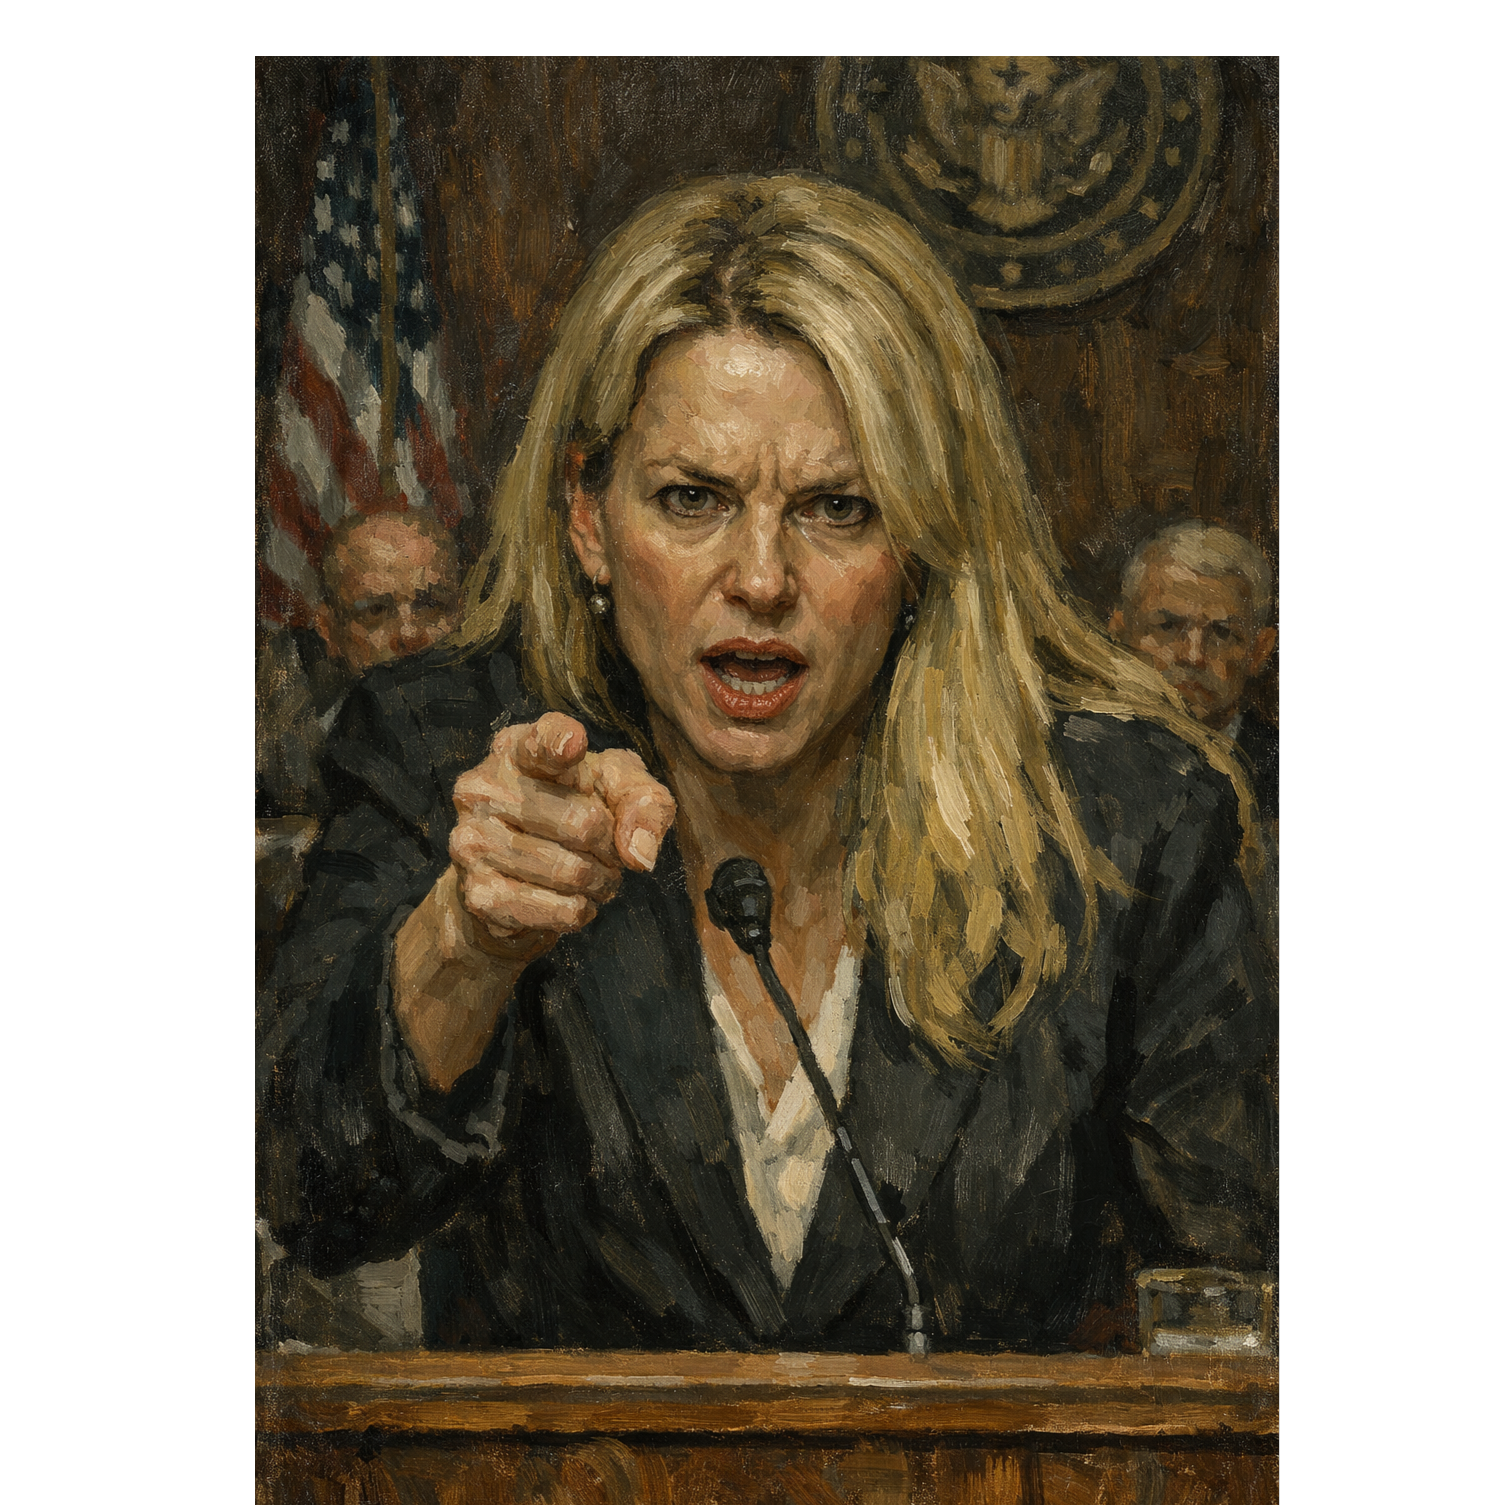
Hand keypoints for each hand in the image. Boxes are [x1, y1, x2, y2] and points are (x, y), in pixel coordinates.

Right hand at [447, 712, 676, 965]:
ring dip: (601, 883)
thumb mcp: (618, 789)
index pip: (540, 741)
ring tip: (594, 876)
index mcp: (517, 748)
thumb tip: (639, 853)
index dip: (560, 743)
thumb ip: (643, 802)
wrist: (515, 874)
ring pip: (572, 872)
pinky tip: (572, 900)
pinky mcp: (477, 894)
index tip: (574, 744)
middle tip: (608, 851)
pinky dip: (580, 911)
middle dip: (611, 847)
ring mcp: (471, 841)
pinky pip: (557, 910)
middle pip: (583, 823)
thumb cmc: (576, 810)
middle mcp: (482, 788)